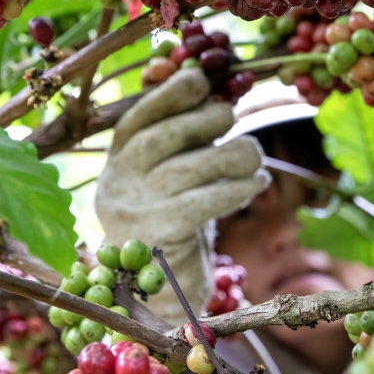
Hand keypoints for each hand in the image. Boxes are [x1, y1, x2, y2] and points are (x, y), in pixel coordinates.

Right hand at [95, 68, 269, 321]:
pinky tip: (258, 183)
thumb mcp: (175, 178)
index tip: (200, 77)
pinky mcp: (157, 240)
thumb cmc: (178, 224)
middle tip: (233, 117)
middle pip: (158, 139)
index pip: (135, 121)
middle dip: (201, 121)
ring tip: (256, 157)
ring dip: (230, 155)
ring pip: (184, 170)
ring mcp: (132, 214)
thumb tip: (220, 99)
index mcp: (116, 165)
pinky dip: (235, 189)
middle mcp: (116, 187)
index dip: (168, 95)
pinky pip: (200, 204)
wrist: (167, 296)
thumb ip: (187, 144)